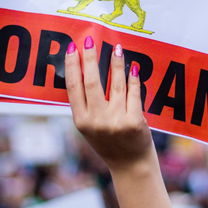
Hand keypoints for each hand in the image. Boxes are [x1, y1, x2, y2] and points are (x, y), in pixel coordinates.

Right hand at [65, 36, 155, 172]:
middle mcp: (97, 121)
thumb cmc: (108, 144)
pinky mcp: (134, 121)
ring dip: (116, 63)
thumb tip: (82, 71)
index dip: (72, 66)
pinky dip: (133, 79)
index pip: (73, 88)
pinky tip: (133, 67)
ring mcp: (116, 121)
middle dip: (90, 58)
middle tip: (89, 40)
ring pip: (116, 84)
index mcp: (81, 122)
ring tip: (116, 48)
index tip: (72, 48)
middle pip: (92, 82)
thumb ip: (85, 106)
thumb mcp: (89, 128)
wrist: (131, 167)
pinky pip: (134, 93)